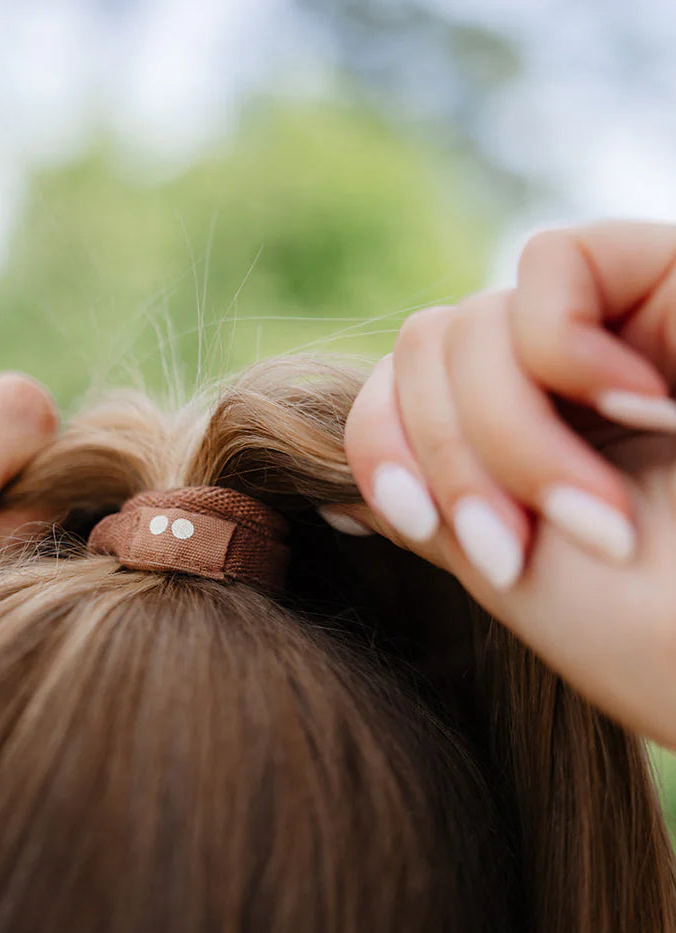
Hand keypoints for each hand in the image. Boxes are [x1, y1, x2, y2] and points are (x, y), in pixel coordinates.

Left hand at [325, 221, 675, 747]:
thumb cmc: (647, 632)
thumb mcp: (497, 564)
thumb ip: (420, 510)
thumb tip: (326, 497)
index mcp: (502, 436)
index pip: (392, 389)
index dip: (380, 447)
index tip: (423, 526)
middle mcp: (546, 376)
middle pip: (419, 352)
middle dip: (451, 460)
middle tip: (516, 550)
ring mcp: (601, 327)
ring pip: (466, 323)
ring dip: (511, 437)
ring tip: (602, 518)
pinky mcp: (660, 276)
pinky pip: (550, 265)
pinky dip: (565, 350)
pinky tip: (649, 408)